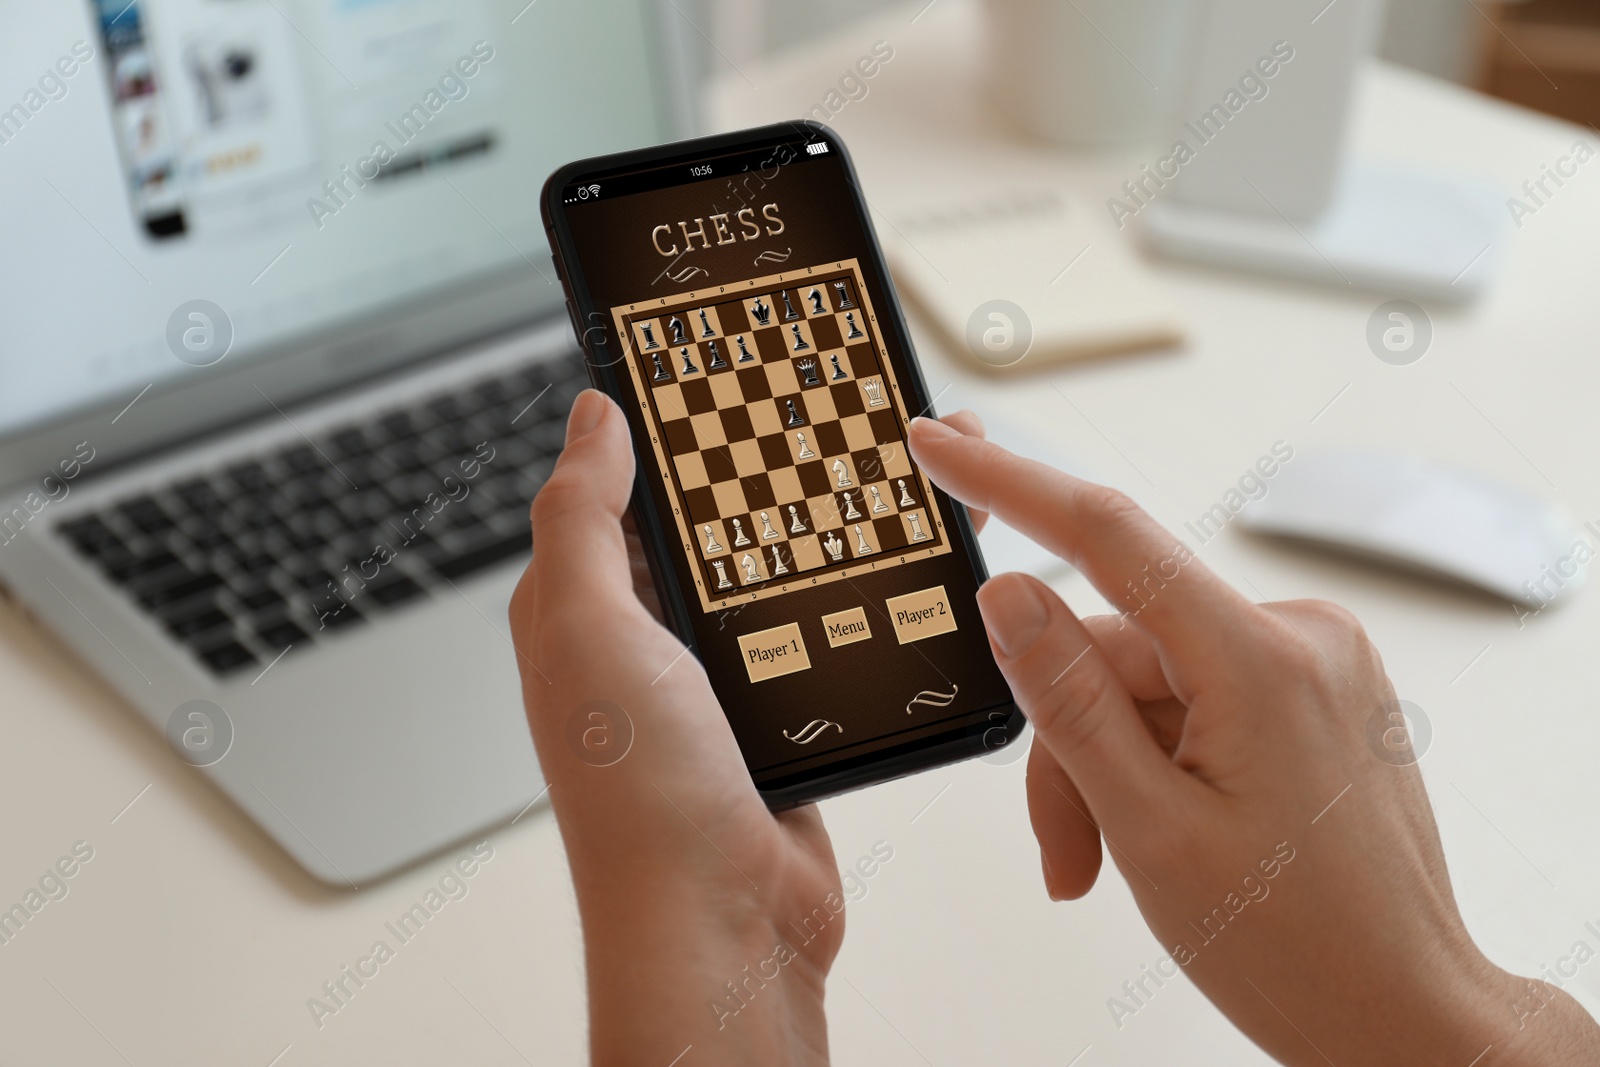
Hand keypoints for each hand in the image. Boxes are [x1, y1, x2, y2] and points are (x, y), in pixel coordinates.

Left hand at [509, 392, 985, 1065]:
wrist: (725, 922)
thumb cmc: (640, 795)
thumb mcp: (588, 627)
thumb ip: (583, 518)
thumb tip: (591, 415)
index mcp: (578, 614)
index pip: (605, 496)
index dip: (644, 434)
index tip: (696, 371)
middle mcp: (638, 648)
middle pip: (693, 535)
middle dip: (738, 482)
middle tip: (798, 416)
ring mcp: (708, 688)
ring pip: (757, 584)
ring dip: (792, 548)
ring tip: (843, 483)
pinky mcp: (773, 722)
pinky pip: (804, 642)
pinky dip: (830, 613)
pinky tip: (862, 582)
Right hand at [908, 417, 1599, 1066]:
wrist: (1403, 1014)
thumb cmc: (1300, 948)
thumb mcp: (1150, 830)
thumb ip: (1070, 703)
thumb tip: (1010, 593)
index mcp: (1262, 660)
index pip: (1108, 535)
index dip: (1008, 483)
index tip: (938, 444)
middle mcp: (1296, 636)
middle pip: (1114, 647)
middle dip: (1069, 742)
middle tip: (1066, 847)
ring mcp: (1309, 661)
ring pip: (1145, 681)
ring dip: (1108, 767)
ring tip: (1107, 860)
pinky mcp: (1306, 688)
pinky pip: (1190, 694)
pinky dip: (1153, 756)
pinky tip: (1160, 829)